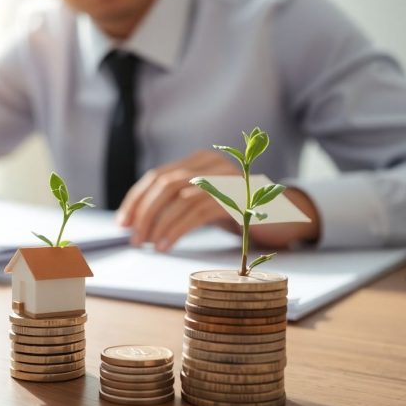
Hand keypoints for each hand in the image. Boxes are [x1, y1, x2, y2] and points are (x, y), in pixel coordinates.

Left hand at [116, 151, 320, 250]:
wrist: (283, 216)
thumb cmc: (236, 213)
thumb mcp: (202, 203)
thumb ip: (176, 204)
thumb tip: (138, 223)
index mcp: (199, 160)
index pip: (157, 176)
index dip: (136, 199)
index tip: (123, 223)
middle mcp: (211, 164)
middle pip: (166, 184)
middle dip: (144, 213)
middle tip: (133, 239)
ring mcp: (226, 179)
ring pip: (180, 197)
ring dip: (159, 224)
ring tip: (148, 245)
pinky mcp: (236, 198)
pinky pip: (198, 212)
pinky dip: (177, 230)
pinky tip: (166, 245)